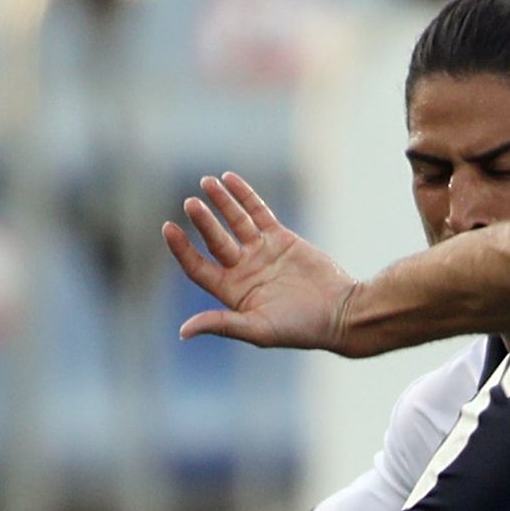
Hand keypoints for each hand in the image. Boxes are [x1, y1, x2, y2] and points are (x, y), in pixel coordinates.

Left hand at [162, 172, 361, 352]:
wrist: (341, 313)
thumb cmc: (300, 328)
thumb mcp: (257, 329)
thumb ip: (221, 325)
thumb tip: (184, 331)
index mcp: (232, 292)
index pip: (197, 267)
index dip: (181, 249)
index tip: (168, 228)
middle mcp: (243, 270)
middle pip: (214, 240)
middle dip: (203, 221)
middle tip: (191, 203)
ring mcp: (262, 252)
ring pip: (235, 221)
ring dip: (220, 202)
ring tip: (206, 182)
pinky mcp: (281, 239)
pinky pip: (258, 212)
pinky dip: (244, 196)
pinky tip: (229, 179)